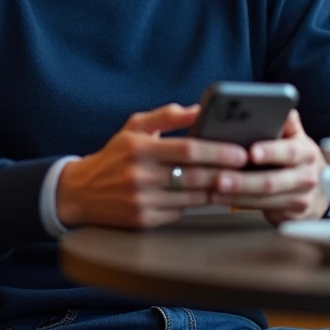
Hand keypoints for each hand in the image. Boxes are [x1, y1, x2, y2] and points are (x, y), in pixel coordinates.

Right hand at [56, 103, 248, 229]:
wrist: (81, 192)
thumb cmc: (115, 155)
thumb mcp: (134, 127)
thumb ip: (167, 116)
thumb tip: (199, 109)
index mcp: (140, 148)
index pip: (187, 150)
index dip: (218, 152)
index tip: (240, 151)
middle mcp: (140, 176)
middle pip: (194, 176)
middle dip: (225, 172)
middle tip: (248, 168)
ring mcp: (142, 201)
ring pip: (192, 198)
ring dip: (217, 190)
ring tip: (237, 181)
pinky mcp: (144, 220)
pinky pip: (180, 212)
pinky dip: (197, 204)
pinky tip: (212, 196)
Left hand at [209, 110, 328, 226]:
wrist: (319, 196)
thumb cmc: (298, 162)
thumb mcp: (297, 139)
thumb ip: (286, 122)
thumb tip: (278, 104)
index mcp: (306, 152)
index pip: (289, 151)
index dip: (271, 151)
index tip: (251, 152)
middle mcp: (306, 176)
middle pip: (272, 180)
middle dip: (243, 180)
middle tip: (219, 177)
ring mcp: (299, 198)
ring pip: (264, 198)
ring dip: (236, 193)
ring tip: (214, 188)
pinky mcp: (289, 215)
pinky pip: (260, 209)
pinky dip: (237, 203)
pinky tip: (221, 198)